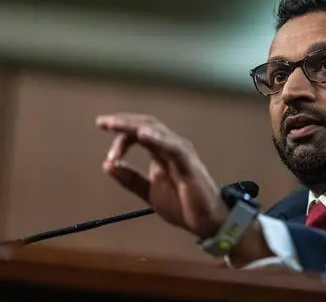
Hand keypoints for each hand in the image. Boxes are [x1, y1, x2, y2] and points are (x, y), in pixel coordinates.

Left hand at [96, 113, 227, 237]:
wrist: (205, 222)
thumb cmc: (182, 204)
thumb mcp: (148, 191)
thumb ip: (130, 179)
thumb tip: (107, 165)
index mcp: (161, 151)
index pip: (139, 133)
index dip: (121, 136)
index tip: (109, 155)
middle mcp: (171, 146)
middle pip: (147, 124)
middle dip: (123, 122)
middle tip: (102, 122)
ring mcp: (181, 152)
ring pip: (157, 130)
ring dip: (133, 126)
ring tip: (114, 124)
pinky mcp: (189, 163)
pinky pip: (172, 147)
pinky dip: (157, 138)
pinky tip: (143, 135)